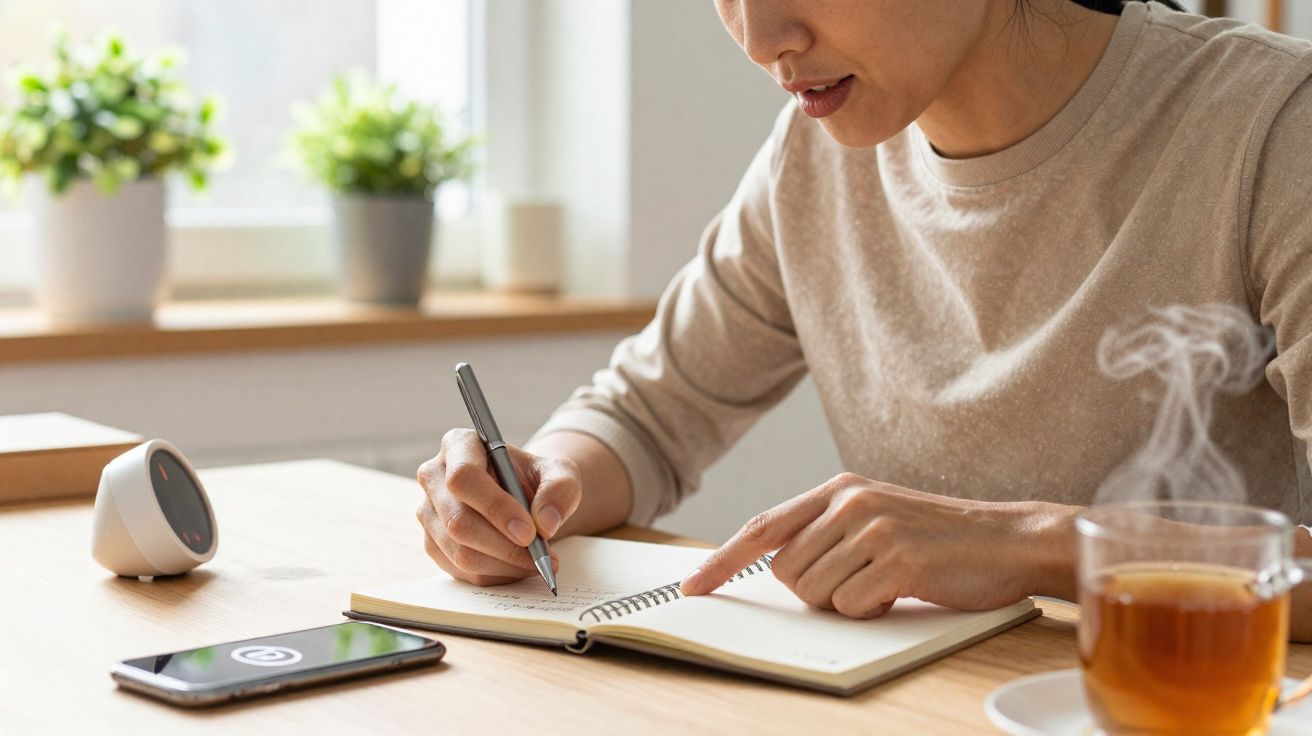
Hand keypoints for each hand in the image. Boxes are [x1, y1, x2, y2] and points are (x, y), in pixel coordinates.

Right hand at [416, 428, 581, 585]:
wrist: (526, 498)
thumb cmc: (538, 480)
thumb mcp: (560, 474)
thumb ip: (560, 490)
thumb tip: (545, 523)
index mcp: (459, 445)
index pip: (464, 478)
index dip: (495, 508)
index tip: (530, 532)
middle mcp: (434, 476)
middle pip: (458, 521)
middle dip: (504, 546)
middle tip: (541, 557)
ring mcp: (428, 512)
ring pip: (459, 551)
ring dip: (504, 564)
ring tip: (538, 563)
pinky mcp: (432, 543)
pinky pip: (461, 570)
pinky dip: (496, 575)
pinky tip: (519, 567)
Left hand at [680, 473, 1076, 617]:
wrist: (1007, 539)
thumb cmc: (938, 538)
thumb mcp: (875, 518)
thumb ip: (826, 532)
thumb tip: (778, 569)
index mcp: (838, 489)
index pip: (762, 527)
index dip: (722, 560)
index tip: (693, 587)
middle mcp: (849, 501)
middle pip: (785, 572)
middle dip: (814, 591)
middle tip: (860, 581)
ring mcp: (873, 528)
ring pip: (814, 593)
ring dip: (846, 601)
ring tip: (886, 581)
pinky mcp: (898, 559)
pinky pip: (852, 605)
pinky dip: (873, 610)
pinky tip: (903, 589)